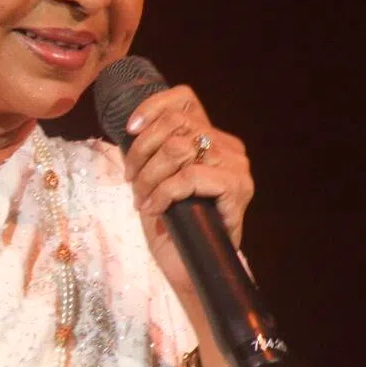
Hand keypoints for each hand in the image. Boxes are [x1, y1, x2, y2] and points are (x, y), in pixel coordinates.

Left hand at [122, 84, 253, 303]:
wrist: (189, 266)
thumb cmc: (170, 224)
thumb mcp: (155, 178)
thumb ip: (153, 150)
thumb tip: (129, 129)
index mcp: (211, 137)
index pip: (184, 100)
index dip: (152, 107)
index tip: (129, 130)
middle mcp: (228, 146)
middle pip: (175, 124)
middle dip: (141, 152)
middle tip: (131, 181)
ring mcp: (236, 167)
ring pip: (178, 148)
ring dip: (149, 176)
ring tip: (141, 198)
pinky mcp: (237, 189)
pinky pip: (189, 177)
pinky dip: (163, 193)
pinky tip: (154, 209)